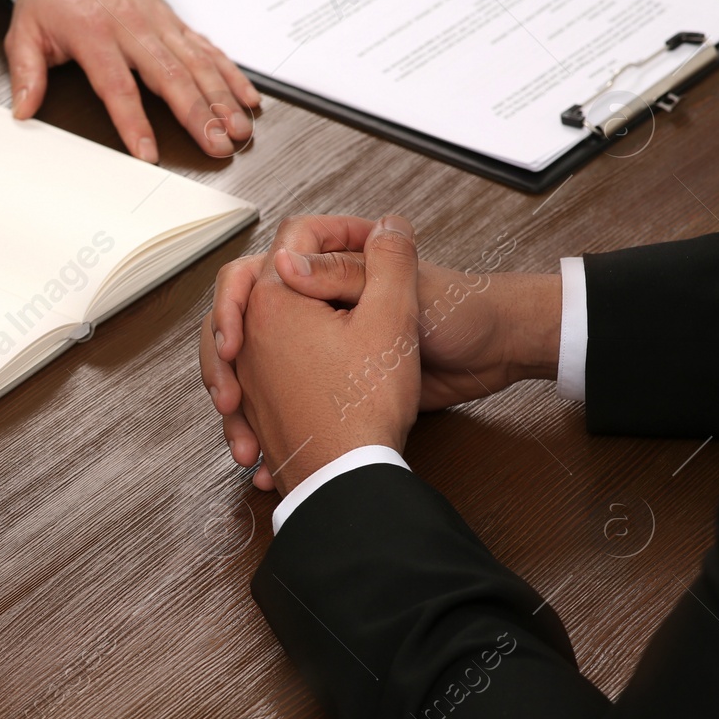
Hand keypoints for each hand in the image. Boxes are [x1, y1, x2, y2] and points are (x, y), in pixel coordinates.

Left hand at [7, 0, 260, 162]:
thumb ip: (26, 71)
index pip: (118, 85)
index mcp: (95, 34)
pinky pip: (209, 49)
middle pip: (171, 76)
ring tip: (240, 130)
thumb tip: (23, 110)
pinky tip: (248, 98)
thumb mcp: (25, 29)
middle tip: (217, 145)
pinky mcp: (176, 23)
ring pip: (198, 64)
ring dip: (222, 98)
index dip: (134, 122)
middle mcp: (135, 29)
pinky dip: (231, 74)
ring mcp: (161, 25)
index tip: (149, 154)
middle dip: (199, 113)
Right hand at [200, 215, 558, 488]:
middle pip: (246, 317)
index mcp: (333, 263)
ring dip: (241, 401)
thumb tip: (283, 261)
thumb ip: (344, 275)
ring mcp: (321, 334)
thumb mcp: (400, 297)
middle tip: (229, 395)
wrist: (493, 354)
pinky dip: (268, 427)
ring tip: (243, 439)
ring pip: (254, 361)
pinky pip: (280, 395)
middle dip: (226, 360)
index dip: (237, 297)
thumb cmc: (460, 313)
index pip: (265, 265)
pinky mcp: (330, 370)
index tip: (235, 334)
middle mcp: (318, 295)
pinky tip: (265, 456)